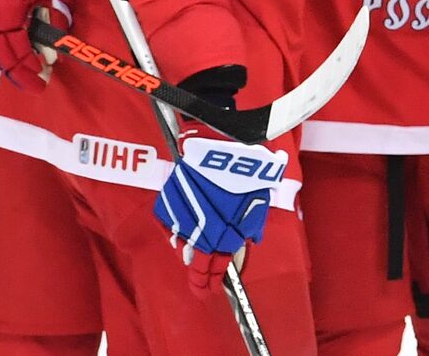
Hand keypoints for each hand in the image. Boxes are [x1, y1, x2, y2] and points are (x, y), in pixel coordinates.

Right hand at [0, 0, 71, 89]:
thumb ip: (55, 16)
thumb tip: (56, 48)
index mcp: (7, 6)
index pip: (15, 51)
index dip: (28, 70)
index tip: (42, 82)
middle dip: (17, 66)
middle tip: (36, 72)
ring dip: (1, 54)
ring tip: (22, 57)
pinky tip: (4, 40)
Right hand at [153, 123, 286, 293]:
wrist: (224, 140)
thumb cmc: (248, 168)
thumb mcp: (259, 199)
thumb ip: (252, 223)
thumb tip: (250, 240)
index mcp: (226, 229)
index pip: (216, 263)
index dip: (212, 278)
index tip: (207, 290)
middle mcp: (201, 226)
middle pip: (197, 258)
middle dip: (199, 272)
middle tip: (199, 284)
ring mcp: (183, 214)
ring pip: (182, 242)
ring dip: (188, 252)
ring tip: (192, 261)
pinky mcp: (170, 199)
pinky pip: (168, 223)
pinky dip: (174, 231)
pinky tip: (179, 237)